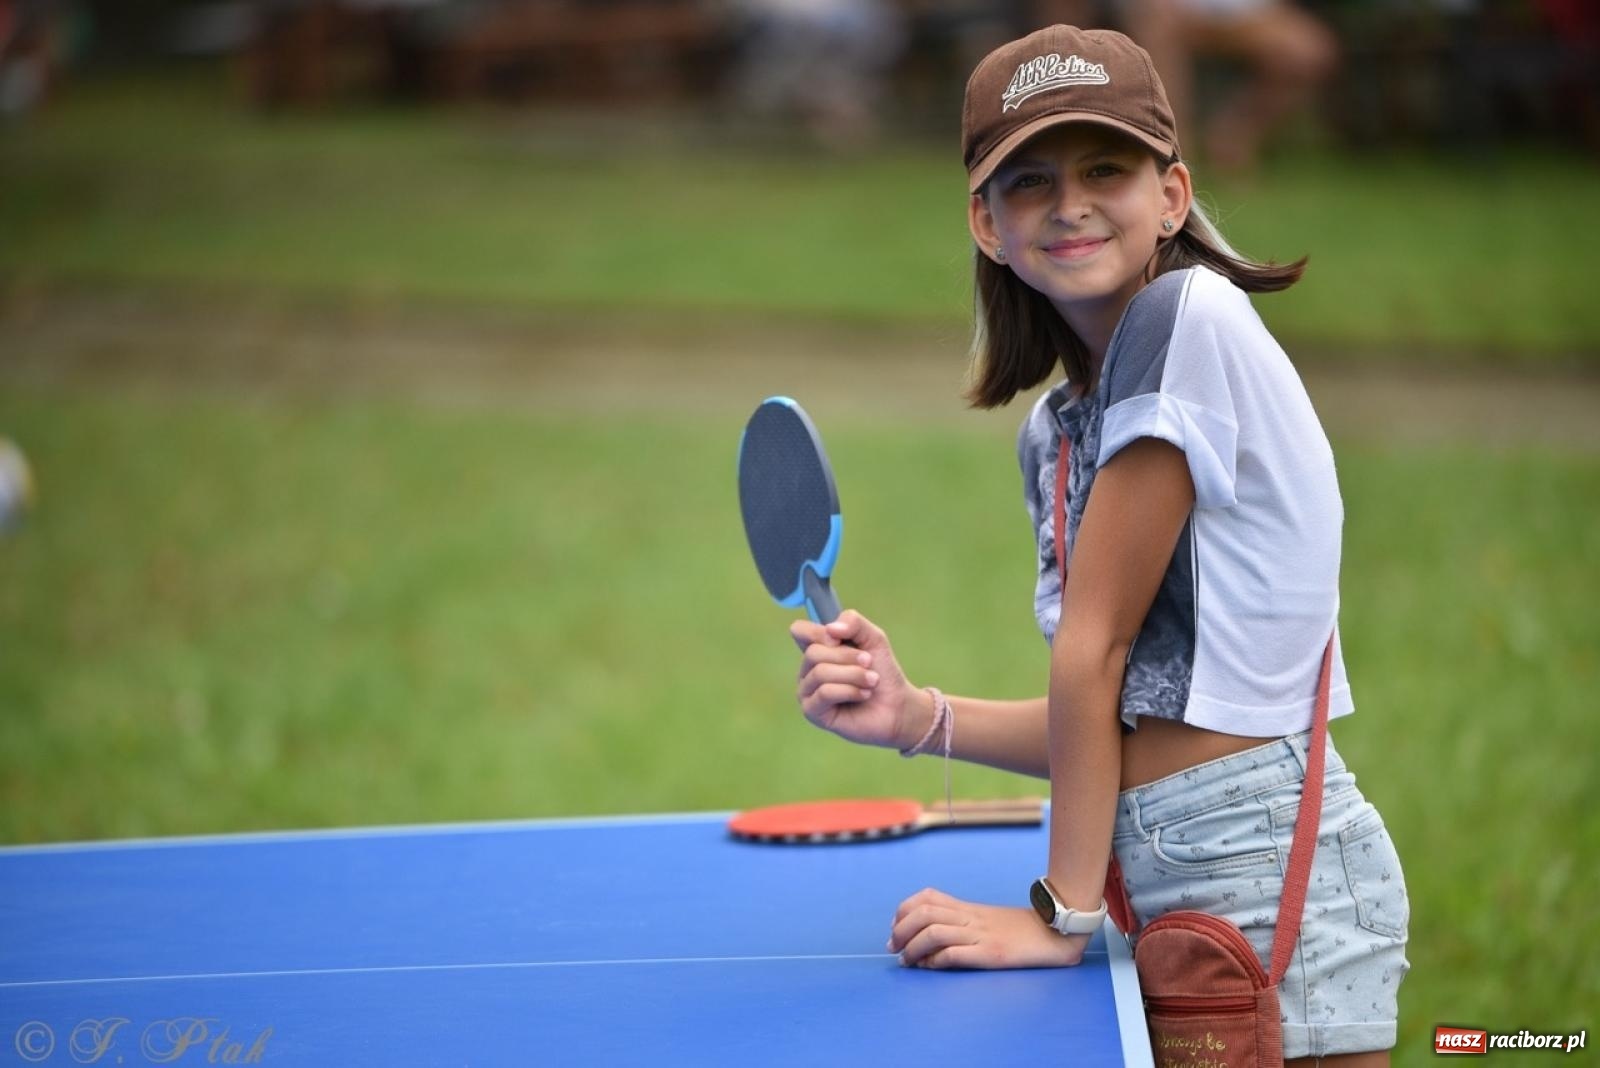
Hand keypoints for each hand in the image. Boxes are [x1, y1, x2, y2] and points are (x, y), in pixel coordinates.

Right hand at [790, 609, 920, 750]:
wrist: (896, 705)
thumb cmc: (882, 671)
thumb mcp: (874, 638)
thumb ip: (854, 622)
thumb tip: (830, 630)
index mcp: (817, 649)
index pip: (799, 630)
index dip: (820, 632)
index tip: (843, 639)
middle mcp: (807, 670)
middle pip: (813, 652)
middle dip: (848, 656)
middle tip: (869, 663)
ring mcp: (807, 691)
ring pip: (820, 672)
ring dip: (854, 675)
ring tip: (872, 681)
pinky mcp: (812, 712)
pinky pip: (825, 693)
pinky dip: (850, 691)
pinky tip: (864, 694)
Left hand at [888, 888, 1089, 969]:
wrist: (1055, 933)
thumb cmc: (1021, 930)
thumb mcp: (988, 920)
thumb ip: (963, 922)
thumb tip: (931, 943)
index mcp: (969, 908)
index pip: (928, 897)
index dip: (905, 910)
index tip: (896, 927)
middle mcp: (971, 918)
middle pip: (925, 912)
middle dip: (902, 929)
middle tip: (893, 947)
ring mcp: (981, 935)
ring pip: (935, 931)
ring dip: (913, 946)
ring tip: (906, 961)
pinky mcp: (992, 953)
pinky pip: (956, 953)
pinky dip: (937, 960)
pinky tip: (930, 967)